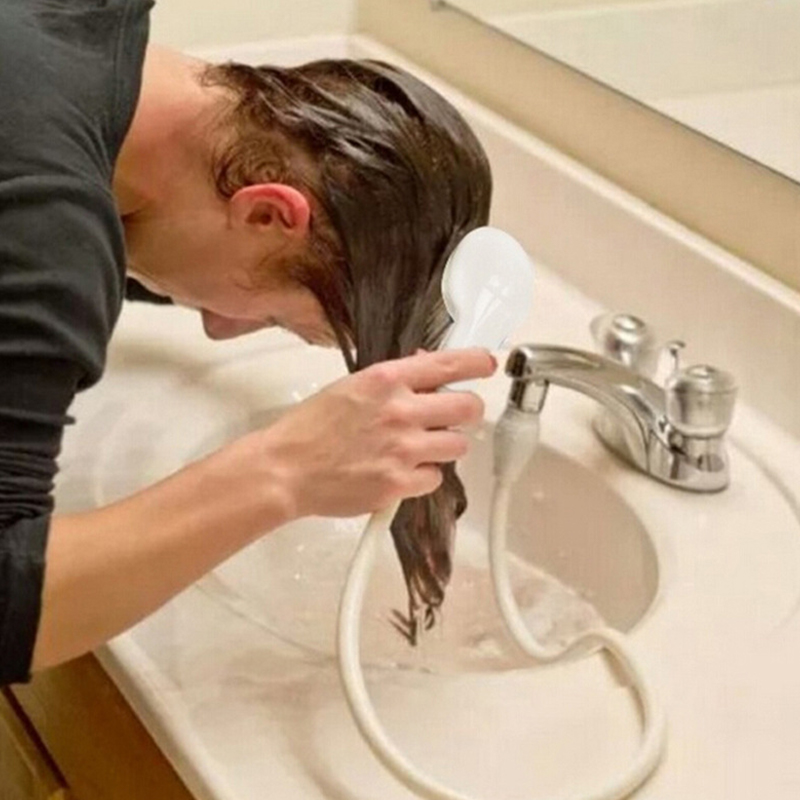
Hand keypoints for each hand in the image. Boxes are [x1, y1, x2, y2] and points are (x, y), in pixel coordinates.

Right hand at [253, 348, 496, 517]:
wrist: (286, 469)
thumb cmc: (311, 428)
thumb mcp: (351, 387)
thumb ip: (393, 381)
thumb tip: (427, 372)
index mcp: (387, 380)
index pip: (449, 364)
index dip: (478, 363)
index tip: (487, 364)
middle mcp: (400, 411)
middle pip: (469, 408)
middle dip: (467, 412)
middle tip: (455, 418)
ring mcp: (403, 450)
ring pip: (458, 446)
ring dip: (444, 447)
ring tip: (417, 449)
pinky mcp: (399, 484)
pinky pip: (435, 479)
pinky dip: (423, 477)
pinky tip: (400, 472)